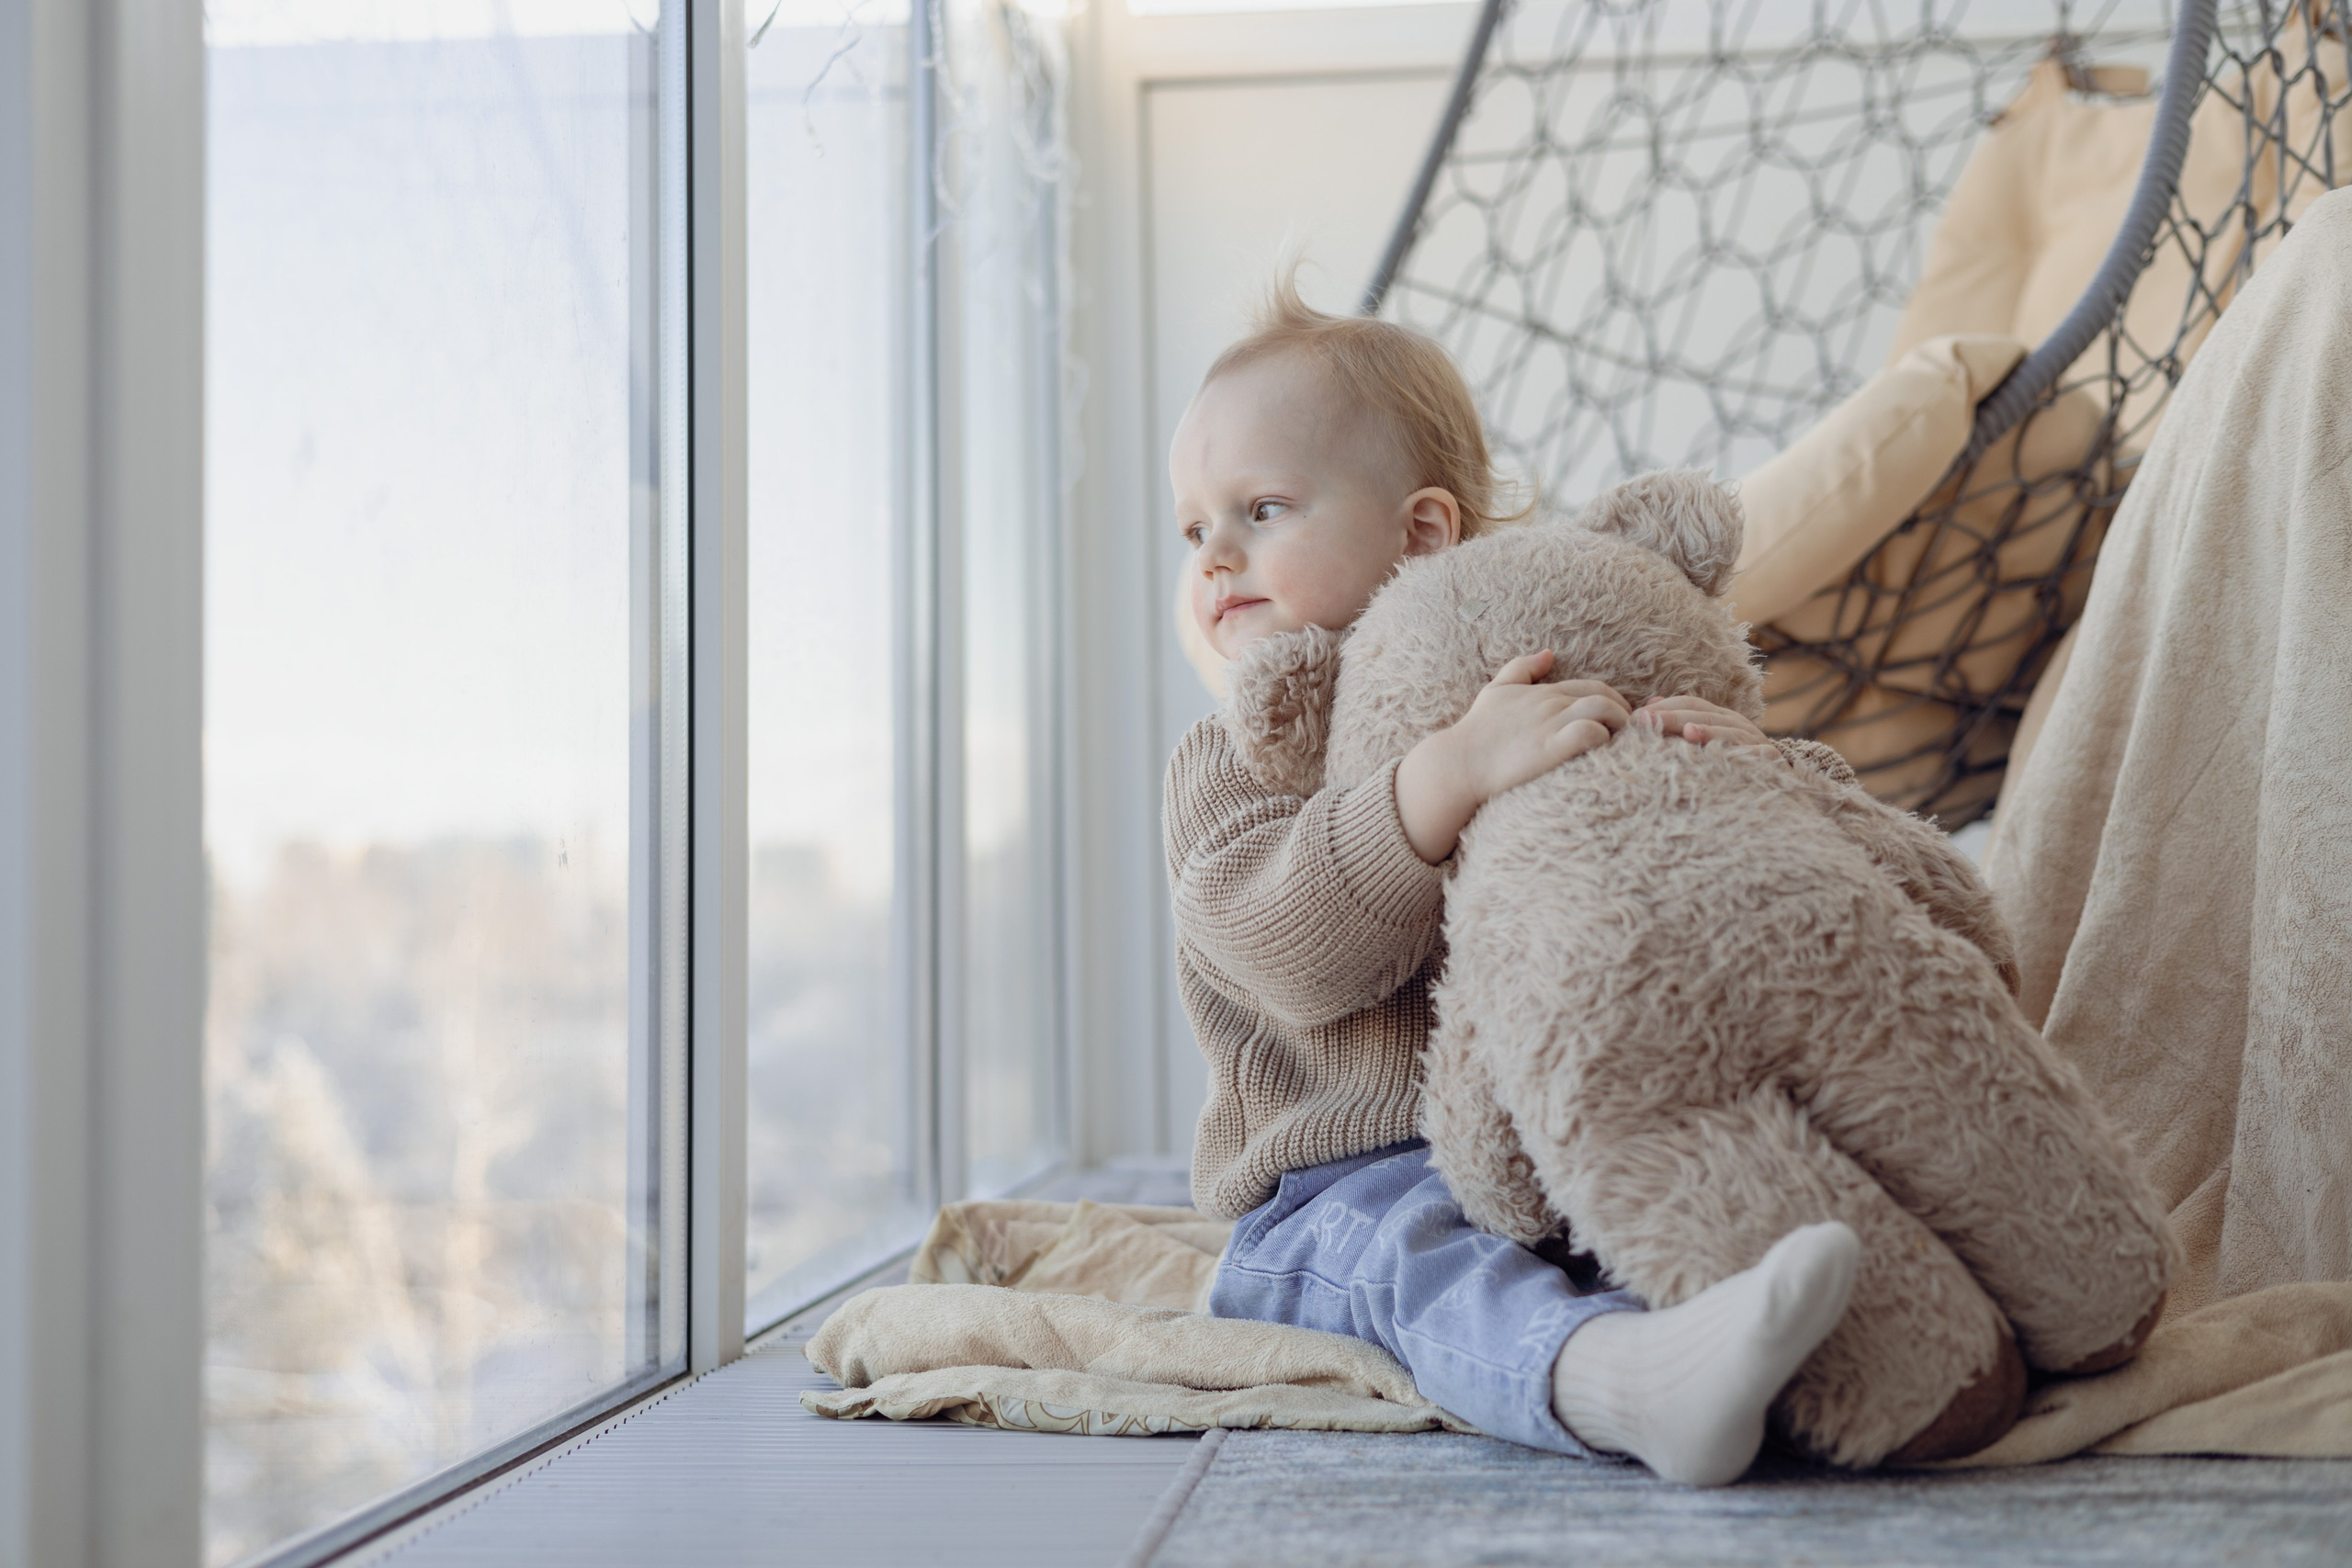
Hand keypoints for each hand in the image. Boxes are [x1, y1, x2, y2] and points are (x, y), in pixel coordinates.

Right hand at [1395, 651, 1630, 862]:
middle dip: (1623, 712)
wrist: (1459, 764)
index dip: (1612, 700)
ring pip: (1602, 709)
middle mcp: (1549, 702)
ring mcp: (1550, 723)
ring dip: (1620, 724)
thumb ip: (1521, 668)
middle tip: (1627, 734)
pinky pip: (1589, 732)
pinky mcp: (1550, 747)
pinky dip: (1604, 739)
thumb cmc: (1477, 731)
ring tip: (1623, 743)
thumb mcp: (1496, 691)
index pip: (1592, 686)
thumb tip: (1549, 652)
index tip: (1616, 720)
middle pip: (1604, 695)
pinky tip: (1603, 751)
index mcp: (1542, 691)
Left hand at [1636, 694, 1783, 763]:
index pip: (1691, 704)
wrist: (1774, 789)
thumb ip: (1679, 724)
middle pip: (1705, 715)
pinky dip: (1742, 754)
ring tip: (1687, 732)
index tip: (1637, 716)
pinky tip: (1726, 756)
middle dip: (1674, 717)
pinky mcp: (1770, 761)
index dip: (1665, 708)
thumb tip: (1650, 704)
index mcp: (1720, 718)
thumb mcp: (1705, 742)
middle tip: (1646, 721)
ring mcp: (1755, 742)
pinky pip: (1756, 755)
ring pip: (1729, 732)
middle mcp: (1737, 725)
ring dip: (1709, 731)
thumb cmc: (1730, 765)